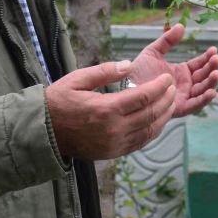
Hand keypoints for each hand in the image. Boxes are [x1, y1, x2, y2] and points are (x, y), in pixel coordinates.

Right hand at [45, 60, 175, 159]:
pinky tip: (157, 121)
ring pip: (149, 131)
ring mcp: (114, 144)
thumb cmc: (59, 102)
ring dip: (164, 116)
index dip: (160, 86)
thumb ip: (105, 71)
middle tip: (173, 88)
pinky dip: (153, 131)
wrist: (43, 132)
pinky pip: (140, 142)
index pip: (143, 97)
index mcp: (106, 109)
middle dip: (166, 100)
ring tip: (170, 103)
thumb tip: (129, 65)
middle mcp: (113, 129)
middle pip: (151, 114)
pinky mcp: (113, 153)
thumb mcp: (78, 79)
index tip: (168, 78)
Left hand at [129, 23, 217, 117]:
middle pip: (203, 77)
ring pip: (202, 90)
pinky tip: (211, 92)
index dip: (207, 58)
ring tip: (216, 73)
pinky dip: (203, 100)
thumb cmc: (138, 70)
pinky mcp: (179, 108)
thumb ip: (167, 40)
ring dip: (211, 82)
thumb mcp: (153, 51)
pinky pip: (194, 105)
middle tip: (216, 59)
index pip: (199, 64)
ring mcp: (183, 96)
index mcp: (181, 72)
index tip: (213, 50)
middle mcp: (185, 84)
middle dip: (211, 68)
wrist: (126, 87)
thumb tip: (181, 26)